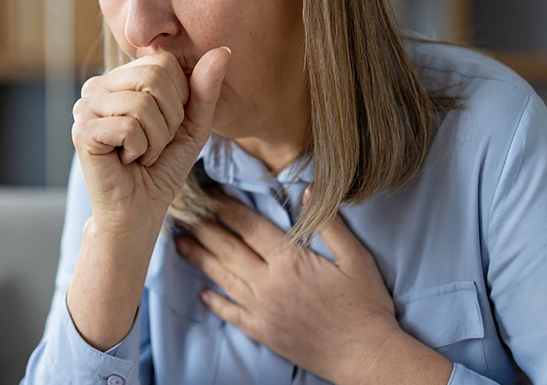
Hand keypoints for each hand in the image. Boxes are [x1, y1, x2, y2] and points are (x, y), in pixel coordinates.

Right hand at [72, 48, 230, 235]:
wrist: (139, 211)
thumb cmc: (162, 167)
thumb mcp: (192, 125)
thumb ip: (204, 89)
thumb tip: (222, 51)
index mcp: (120, 78)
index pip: (163, 63)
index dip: (179, 99)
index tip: (166, 127)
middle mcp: (96, 86)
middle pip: (154, 78)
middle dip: (169, 119)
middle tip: (153, 144)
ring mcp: (84, 107)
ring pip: (142, 104)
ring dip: (155, 140)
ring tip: (141, 154)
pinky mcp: (81, 131)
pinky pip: (129, 127)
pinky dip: (140, 150)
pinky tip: (127, 160)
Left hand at [176, 190, 451, 384]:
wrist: (366, 356)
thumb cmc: (366, 305)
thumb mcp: (356, 258)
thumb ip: (329, 224)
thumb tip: (308, 191)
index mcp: (289, 261)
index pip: (248, 226)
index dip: (224, 206)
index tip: (208, 192)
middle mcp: (268, 283)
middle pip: (227, 249)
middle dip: (202, 227)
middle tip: (181, 212)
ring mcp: (262, 309)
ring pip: (222, 277)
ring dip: (199, 258)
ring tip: (179, 242)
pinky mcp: (262, 332)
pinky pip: (231, 313)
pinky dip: (215, 302)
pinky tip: (202, 292)